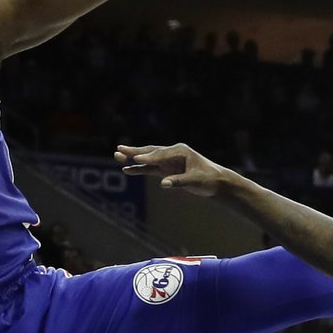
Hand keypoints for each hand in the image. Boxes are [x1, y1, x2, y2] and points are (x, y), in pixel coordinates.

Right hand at [116, 142, 233, 197]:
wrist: (215, 182)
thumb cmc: (208, 179)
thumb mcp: (195, 180)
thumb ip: (179, 181)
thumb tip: (163, 184)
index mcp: (180, 151)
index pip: (161, 154)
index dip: (149, 157)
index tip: (137, 159)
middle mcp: (172, 153)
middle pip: (150, 152)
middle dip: (134, 151)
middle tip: (119, 149)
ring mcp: (168, 161)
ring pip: (147, 159)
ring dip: (133, 158)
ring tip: (117, 155)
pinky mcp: (166, 169)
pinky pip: (149, 169)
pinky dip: (139, 169)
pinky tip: (126, 169)